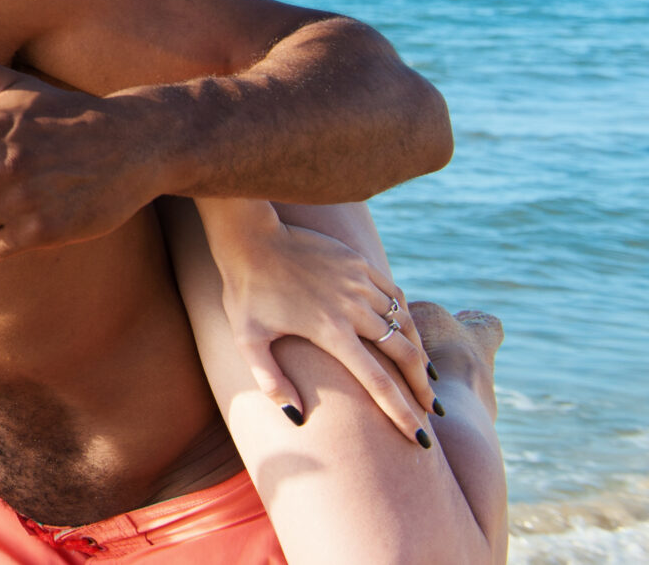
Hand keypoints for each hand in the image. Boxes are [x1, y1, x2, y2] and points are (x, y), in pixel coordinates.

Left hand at [200, 199, 435, 440]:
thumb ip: (271, 381)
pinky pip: (395, 295)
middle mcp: (353, 308)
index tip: (420, 439)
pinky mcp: (358, 263)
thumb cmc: (244, 292)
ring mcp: (359, 282)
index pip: (379, 383)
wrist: (248, 237)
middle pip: (405, 355)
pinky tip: (409, 334)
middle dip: (423, 388)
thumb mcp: (247, 340)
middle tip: (432, 411)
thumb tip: (297, 418)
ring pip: (405, 324)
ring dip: (419, 353)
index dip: (403, 414)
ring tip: (425, 378)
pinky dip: (407, 318)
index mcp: (330, 331)